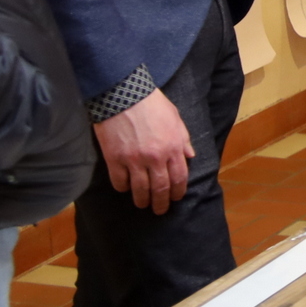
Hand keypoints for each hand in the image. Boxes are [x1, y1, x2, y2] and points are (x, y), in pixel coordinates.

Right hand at [93, 89, 194, 214]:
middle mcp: (156, 157)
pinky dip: (123, 188)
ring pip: (140, 189)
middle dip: (161, 203)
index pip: (179, 177)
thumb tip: (190, 156)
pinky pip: (120, 182)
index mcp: (173, 147)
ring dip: (142, 200)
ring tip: (142, 204)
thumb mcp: (175, 118)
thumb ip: (183, 139)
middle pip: (161, 188)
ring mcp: (135, 160)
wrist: (124, 95)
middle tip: (159, 210)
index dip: (178, 191)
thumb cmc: (152, 104)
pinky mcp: (115, 159)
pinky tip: (125, 189)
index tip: (176, 198)